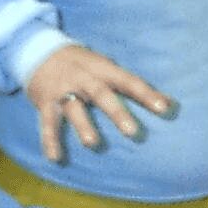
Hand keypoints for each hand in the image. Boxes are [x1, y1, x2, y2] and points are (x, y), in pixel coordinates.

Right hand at [25, 44, 173, 161]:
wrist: (37, 50)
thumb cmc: (82, 63)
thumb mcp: (105, 66)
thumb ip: (132, 85)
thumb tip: (170, 102)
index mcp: (102, 69)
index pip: (129, 81)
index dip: (147, 94)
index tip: (165, 108)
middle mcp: (83, 78)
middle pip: (101, 95)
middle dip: (117, 113)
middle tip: (132, 132)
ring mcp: (63, 90)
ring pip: (74, 108)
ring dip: (83, 126)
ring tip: (92, 143)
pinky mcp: (45, 102)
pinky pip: (47, 123)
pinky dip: (50, 141)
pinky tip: (55, 158)